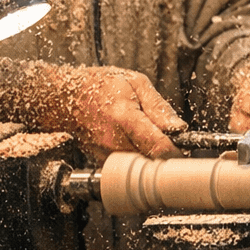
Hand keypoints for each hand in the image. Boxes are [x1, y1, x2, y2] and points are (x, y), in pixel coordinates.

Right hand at [67, 67, 186, 159]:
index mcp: (125, 118)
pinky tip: (135, 144)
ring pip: (141, 167)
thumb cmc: (99, 86)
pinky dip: (137, 158)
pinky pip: (128, 167)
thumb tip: (178, 128)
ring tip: (151, 140)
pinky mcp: (103, 163)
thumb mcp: (135, 82)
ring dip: (151, 158)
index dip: (177, 151)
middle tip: (170, 141)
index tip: (185, 146)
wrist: (65, 97)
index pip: (159, 147)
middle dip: (166, 155)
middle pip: (152, 162)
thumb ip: (159, 106)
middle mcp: (114, 141)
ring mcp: (106, 155)